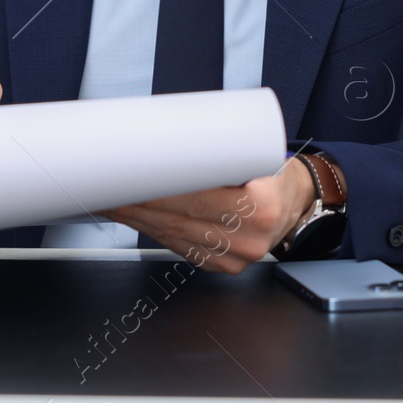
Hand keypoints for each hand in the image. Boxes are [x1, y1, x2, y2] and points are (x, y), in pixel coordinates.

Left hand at [101, 157, 316, 273]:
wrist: (294, 201)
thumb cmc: (270, 171)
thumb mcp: (254, 154)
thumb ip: (217, 153)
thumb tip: (163, 138)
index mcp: (260, 206)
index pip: (196, 198)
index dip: (157, 190)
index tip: (130, 177)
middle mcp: (249, 239)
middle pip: (179, 219)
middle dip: (138, 202)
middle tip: (109, 185)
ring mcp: (234, 258)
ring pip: (173, 236)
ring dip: (138, 218)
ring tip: (112, 199)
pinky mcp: (220, 265)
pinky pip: (178, 248)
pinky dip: (152, 231)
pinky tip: (134, 217)